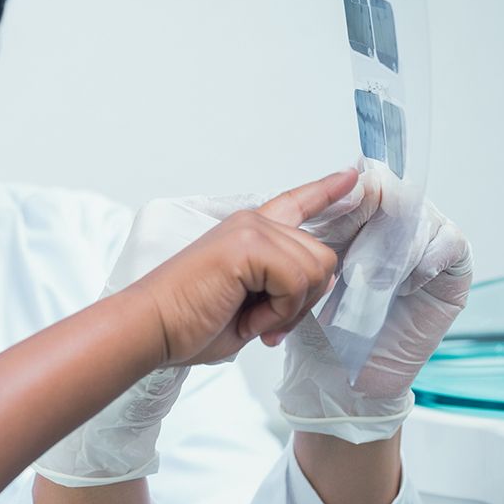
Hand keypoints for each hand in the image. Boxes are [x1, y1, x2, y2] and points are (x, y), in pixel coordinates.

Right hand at [161, 162, 474, 441]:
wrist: (151, 328)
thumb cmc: (189, 323)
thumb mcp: (251, 308)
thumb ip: (285, 290)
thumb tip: (323, 284)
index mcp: (248, 234)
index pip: (295, 203)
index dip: (326, 191)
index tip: (352, 176)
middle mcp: (252, 224)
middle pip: (322, 258)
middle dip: (302, 302)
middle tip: (262, 323)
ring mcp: (251, 230)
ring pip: (316, 272)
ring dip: (289, 309)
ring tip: (250, 319)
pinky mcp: (248, 245)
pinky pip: (296, 283)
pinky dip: (279, 312)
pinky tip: (248, 318)